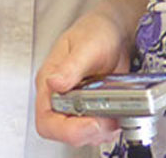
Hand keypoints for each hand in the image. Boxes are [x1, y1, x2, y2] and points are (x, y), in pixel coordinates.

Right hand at [35, 4, 132, 146]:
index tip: (90, 123)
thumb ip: (71, 66)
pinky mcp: (93, 108)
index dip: (65, 129)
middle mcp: (60, 96)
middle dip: (89, 131)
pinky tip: (119, 112)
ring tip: (116, 113)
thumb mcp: (85, 45)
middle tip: (108, 118)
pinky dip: (111, 127)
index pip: (46, 120)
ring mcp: (77, 104)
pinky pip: (99, 129)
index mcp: (49, 80)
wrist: (115, 30)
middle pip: (65, 132)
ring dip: (102, 130)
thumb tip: (54, 83)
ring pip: (84, 135)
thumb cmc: (95, 30)